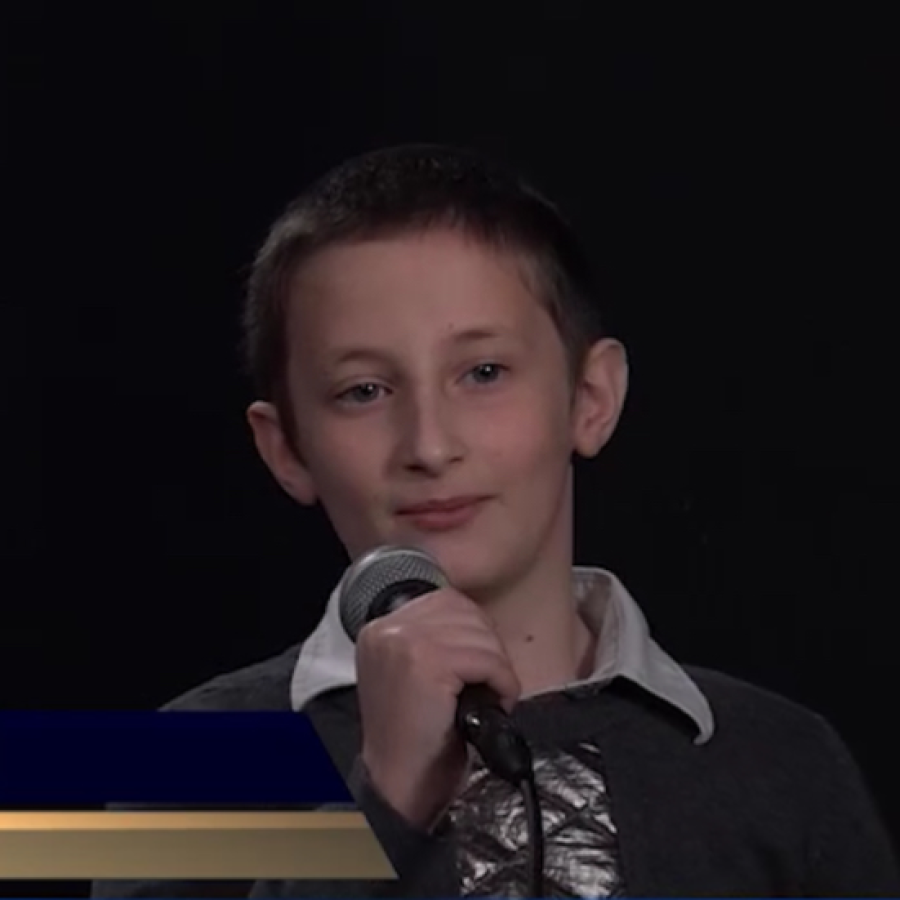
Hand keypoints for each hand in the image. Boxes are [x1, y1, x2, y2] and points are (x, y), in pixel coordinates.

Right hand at [356, 587, 519, 830]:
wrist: (398, 783)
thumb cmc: (413, 735)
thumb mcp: (410, 672)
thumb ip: (432, 639)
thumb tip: (477, 623)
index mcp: (380, 627)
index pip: (447, 600)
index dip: (475, 629)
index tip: (480, 660)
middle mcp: (388, 628)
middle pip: (466, 611)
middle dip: (489, 646)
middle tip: (490, 681)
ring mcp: (405, 643)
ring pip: (481, 634)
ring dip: (499, 666)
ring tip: (491, 695)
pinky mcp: (428, 664)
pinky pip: (487, 659)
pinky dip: (504, 682)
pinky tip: (496, 703)